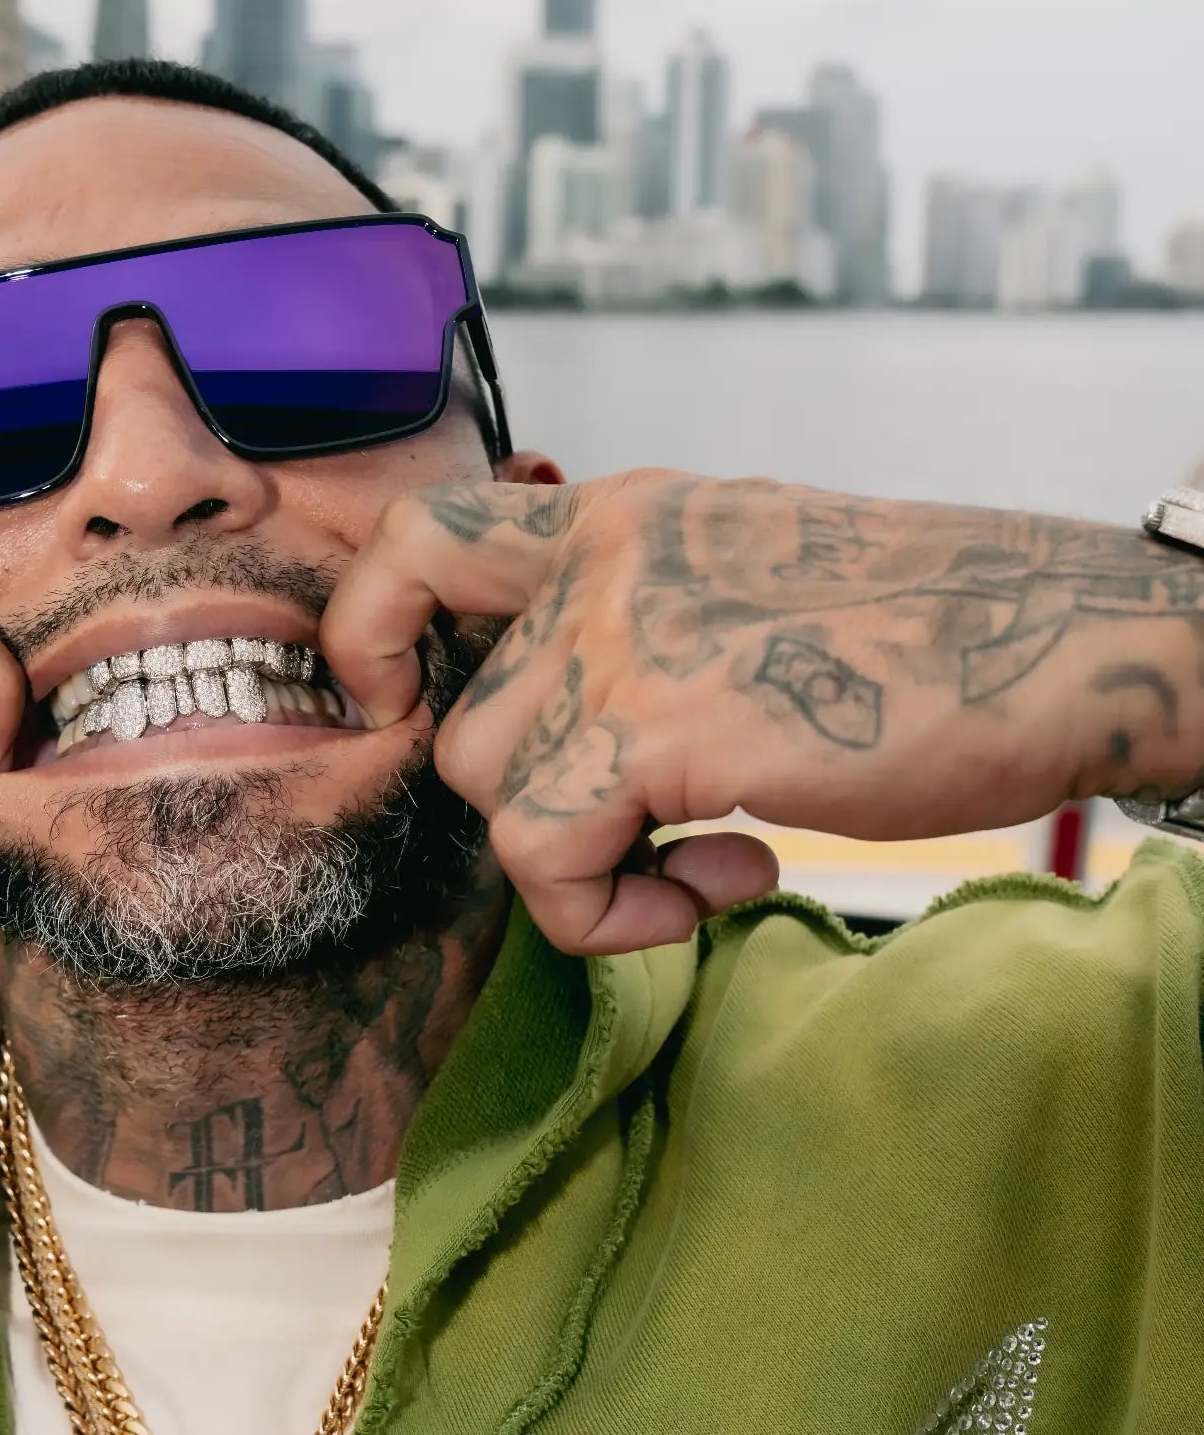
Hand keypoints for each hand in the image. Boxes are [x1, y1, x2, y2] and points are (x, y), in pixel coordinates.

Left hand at [323, 472, 1203, 954]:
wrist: (1065, 638)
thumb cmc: (925, 628)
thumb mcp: (743, 579)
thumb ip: (639, 622)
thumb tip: (566, 728)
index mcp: (617, 518)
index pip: (417, 536)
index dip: (369, 628)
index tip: (395, 701)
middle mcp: (600, 563)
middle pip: (463, 720)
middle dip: (538, 806)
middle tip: (645, 831)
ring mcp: (621, 639)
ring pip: (490, 793)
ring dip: (583, 864)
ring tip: (704, 861)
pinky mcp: (658, 729)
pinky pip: (544, 861)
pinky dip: (608, 916)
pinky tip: (720, 888)